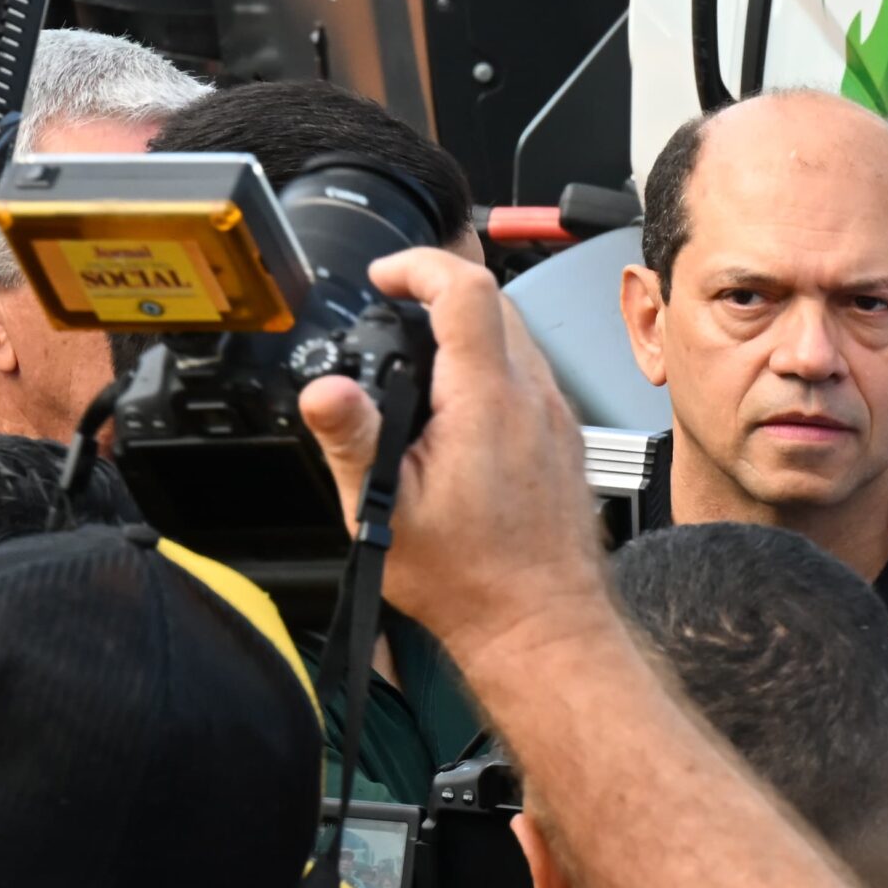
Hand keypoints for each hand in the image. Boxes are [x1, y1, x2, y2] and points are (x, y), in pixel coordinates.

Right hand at [298, 250, 605, 662]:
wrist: (541, 622)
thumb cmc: (470, 579)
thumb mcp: (387, 510)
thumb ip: (353, 439)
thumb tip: (322, 389)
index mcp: (488, 400)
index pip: (466, 289)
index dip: (419, 266)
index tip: (384, 279)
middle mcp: (534, 398)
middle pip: (494, 304)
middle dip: (438, 293)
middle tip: (391, 314)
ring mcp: (557, 417)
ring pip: (516, 338)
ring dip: (466, 333)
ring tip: (416, 364)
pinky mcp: (565, 438)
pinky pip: (530, 378)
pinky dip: (490, 370)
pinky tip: (455, 411)